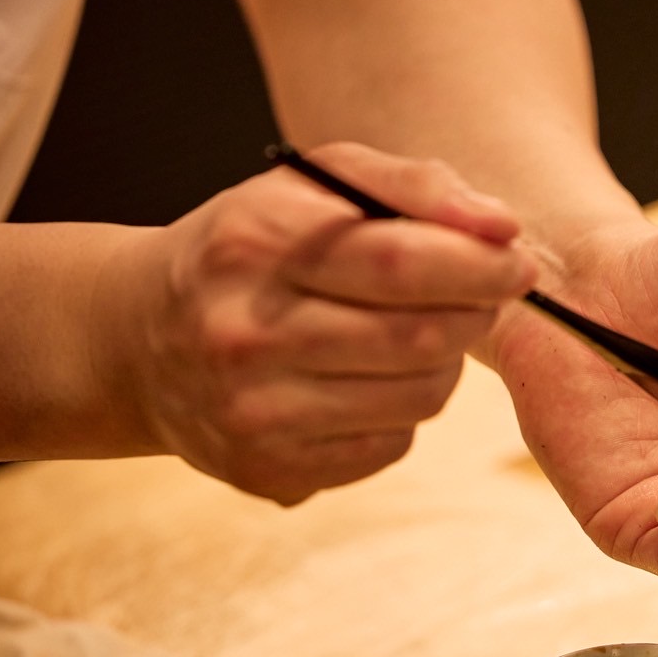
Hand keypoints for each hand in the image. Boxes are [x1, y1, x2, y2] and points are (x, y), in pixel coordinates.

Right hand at [104, 142, 536, 503]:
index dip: (478, 266)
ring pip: (418, 398)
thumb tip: (503, 228)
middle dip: (474, 315)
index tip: (518, 263)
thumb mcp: (316, 186)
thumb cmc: (255, 247)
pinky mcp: (268, 471)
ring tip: (413, 334)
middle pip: (418, 337)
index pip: (399, 260)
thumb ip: (416, 187)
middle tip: (482, 297)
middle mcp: (243, 333)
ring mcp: (252, 412)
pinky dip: (403, 411)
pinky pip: (391, 444)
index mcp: (254, 244)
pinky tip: (366, 381)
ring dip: (443, 364)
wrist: (138, 337)